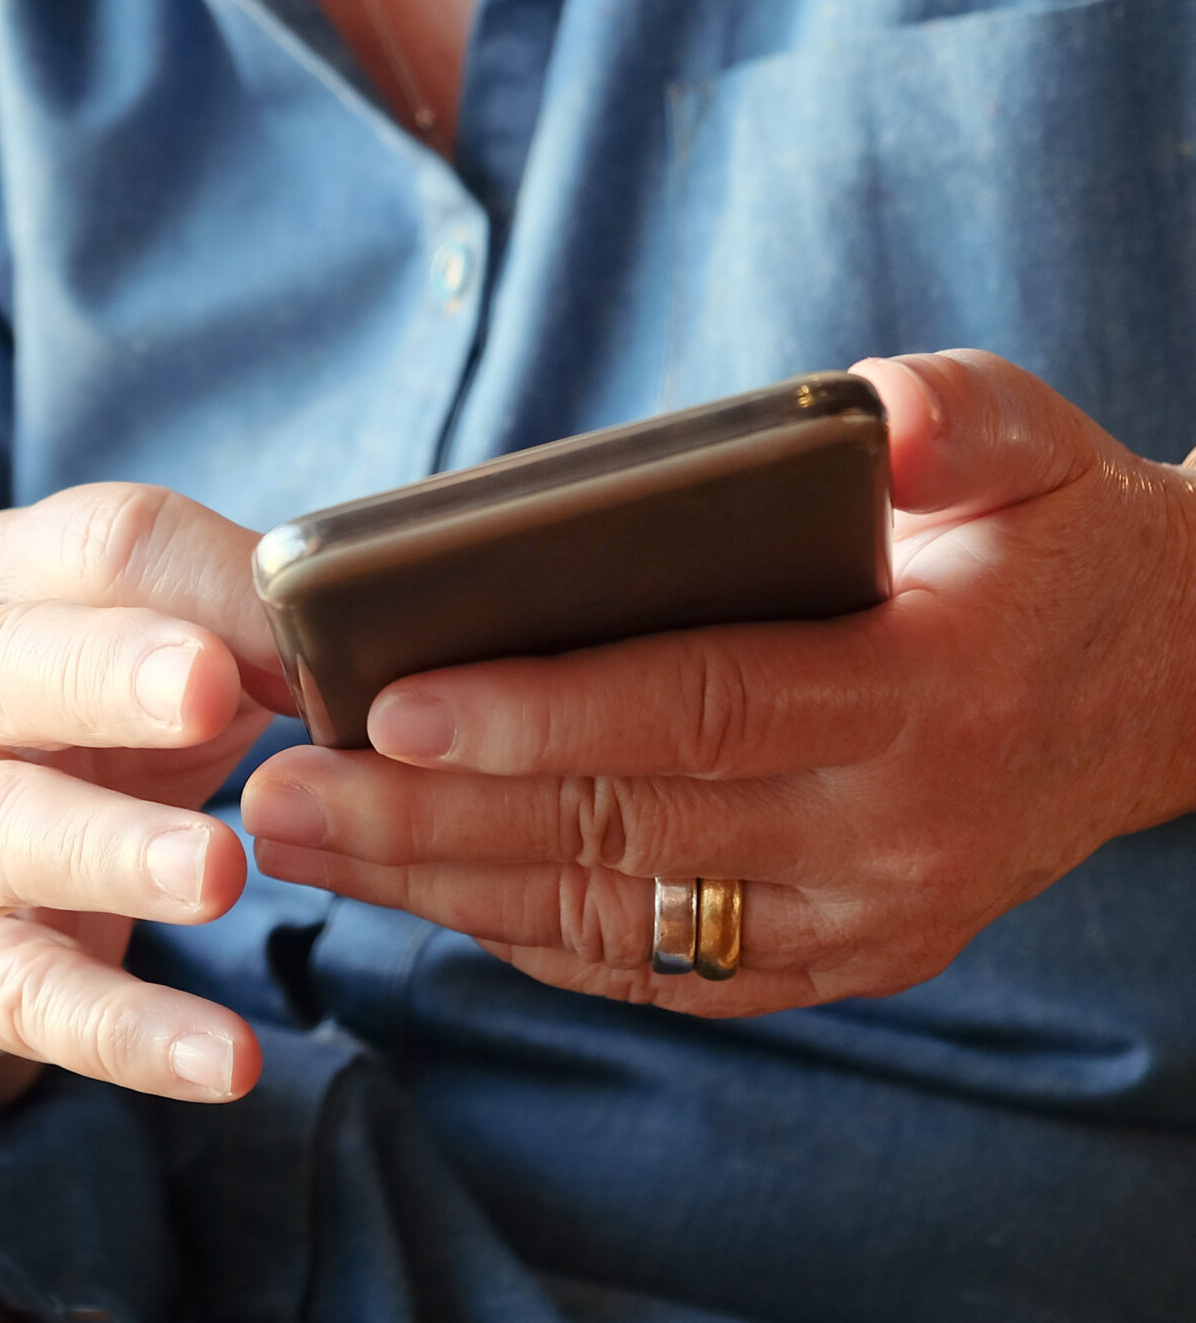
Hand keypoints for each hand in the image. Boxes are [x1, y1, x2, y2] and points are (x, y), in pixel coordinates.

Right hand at [0, 483, 288, 1112]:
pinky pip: (32, 997)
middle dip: (114, 674)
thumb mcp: (134, 634)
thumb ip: (234, 617)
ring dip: (113, 848)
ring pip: (3, 828)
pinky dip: (130, 1033)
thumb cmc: (76, 716)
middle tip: (214, 692)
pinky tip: (230, 1061)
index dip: (209, 579)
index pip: (98, 544)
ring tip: (218, 875)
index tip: (317, 622)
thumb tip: (377, 635)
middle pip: (13, 666)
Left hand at [241, 351, 1195, 1015]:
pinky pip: (656, 965)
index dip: (535, 712)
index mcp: (922, 692)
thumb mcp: (1033, 439)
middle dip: (427, 816)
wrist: (1171, 687)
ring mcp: (864, 916)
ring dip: (438, 884)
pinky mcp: (840, 957)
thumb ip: (953, 415)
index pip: (693, 706)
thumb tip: (877, 419)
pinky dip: (526, 936)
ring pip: (613, 914)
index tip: (386, 704)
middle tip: (275, 790)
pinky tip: (413, 893)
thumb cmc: (1052, 537)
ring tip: (295, 839)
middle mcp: (889, 831)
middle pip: (618, 827)